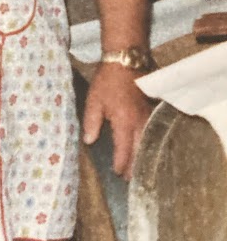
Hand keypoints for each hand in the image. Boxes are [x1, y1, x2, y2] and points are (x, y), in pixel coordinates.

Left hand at [82, 62, 151, 179]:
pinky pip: (152, 134)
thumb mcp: (94, 100)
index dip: (120, 164)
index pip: (124, 150)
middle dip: (135, 167)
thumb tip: (89, 141)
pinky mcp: (152, 112)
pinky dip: (148, 145)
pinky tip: (145, 150)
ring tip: (138, 170)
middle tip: (129, 180)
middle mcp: (139, 123)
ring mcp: (148, 118)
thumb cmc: (107, 80)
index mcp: (124, 122)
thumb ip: (91, 122)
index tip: (116, 173)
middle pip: (139, 151)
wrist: (126, 61)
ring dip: (143, 157)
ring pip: (147, 144)